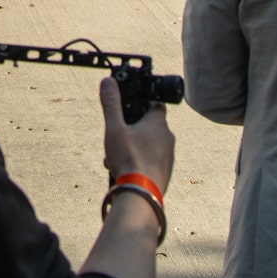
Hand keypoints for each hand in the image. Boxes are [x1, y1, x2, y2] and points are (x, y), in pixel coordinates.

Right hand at [99, 77, 173, 193]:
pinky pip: (149, 160)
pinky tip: (122, 170)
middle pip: (148, 126)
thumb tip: (108, 81)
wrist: (141, 196)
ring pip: (147, 144)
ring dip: (131, 147)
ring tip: (114, 157)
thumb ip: (111, 103)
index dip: (141, 102)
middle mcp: (167, 138)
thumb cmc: (129, 159)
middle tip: (115, 136)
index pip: (154, 103)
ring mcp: (168, 157)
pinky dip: (137, 161)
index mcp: (158, 123)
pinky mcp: (164, 172)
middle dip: (130, 129)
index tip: (128, 106)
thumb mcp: (114, 127)